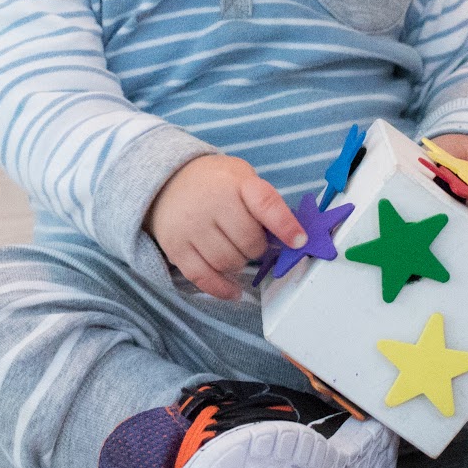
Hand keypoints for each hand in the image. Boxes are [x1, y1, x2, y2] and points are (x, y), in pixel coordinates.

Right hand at [145, 155, 306, 299]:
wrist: (167, 181)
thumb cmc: (215, 183)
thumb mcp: (242, 177)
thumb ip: (265, 204)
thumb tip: (292, 239)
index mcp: (235, 182)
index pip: (265, 204)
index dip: (285, 225)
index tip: (299, 241)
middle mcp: (212, 203)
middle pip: (249, 243)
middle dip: (258, 248)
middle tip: (253, 242)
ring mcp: (191, 226)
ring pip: (228, 263)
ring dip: (240, 264)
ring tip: (237, 252)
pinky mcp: (175, 247)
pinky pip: (203, 277)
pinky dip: (222, 288)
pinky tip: (234, 290)